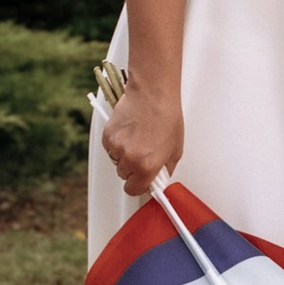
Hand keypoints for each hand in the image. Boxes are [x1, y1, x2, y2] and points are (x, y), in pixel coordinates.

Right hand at [102, 78, 181, 197]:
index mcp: (147, 167)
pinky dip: (116, 143)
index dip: (139, 185)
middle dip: (133, 168)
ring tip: (136, 139)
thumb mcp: (175, 149)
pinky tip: (128, 132)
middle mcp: (129, 160)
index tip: (142, 180)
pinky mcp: (108, 136)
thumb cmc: (166, 116)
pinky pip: (110, 148)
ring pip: (116, 161)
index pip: (134, 190)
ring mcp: (116, 148)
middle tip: (142, 153)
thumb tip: (160, 178)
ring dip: (124, 155)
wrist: (152, 94)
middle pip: (124, 176)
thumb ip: (165, 169)